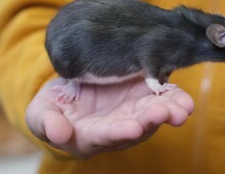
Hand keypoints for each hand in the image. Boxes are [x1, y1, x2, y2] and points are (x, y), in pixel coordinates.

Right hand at [26, 77, 193, 158]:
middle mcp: (117, 127)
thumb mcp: (41, 112)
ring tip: (182, 107)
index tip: (131, 128)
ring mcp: (132, 110)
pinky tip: (183, 96)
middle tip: (164, 113)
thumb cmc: (54, 105)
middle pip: (137, 126)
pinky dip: (173, 96)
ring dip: (169, 110)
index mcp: (91, 136)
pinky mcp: (142, 93)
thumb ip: (47, 123)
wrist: (71, 88)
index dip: (118, 132)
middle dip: (151, 120)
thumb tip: (57, 134)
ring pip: (153, 113)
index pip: (106, 136)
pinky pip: (161, 96)